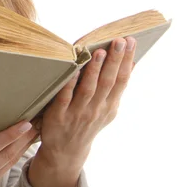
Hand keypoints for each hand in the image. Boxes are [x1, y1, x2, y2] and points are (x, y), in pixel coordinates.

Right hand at [0, 120, 38, 186]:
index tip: (25, 123)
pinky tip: (22, 147)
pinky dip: (14, 157)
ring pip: (9, 163)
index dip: (10, 134)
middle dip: (24, 137)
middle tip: (38, 120)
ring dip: (24, 146)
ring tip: (35, 130)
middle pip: (6, 155)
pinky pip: (4, 170)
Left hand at [28, 36, 136, 186]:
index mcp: (109, 106)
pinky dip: (69, 84)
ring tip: (100, 51)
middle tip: (120, 40)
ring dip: (95, 70)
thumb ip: (116, 87)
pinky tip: (73, 70)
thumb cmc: (87, 121)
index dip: (127, 61)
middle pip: (108, 82)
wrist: (66, 151)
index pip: (122, 80)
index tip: (131, 41)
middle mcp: (96, 109)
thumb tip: (131, 62)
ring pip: (88, 89)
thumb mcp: (107, 108)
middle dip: (115, 60)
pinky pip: (65, 98)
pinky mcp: (59, 116)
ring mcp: (78, 113)